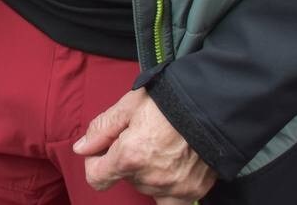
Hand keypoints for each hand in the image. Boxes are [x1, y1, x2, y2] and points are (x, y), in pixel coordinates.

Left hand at [75, 87, 216, 203]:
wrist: (215, 106)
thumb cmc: (170, 101)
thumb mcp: (129, 105)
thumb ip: (102, 130)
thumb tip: (81, 149)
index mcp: (130, 156)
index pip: (96, 178)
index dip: (95, 162)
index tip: (103, 150)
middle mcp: (150, 178)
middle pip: (124, 179)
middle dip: (125, 161)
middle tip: (141, 137)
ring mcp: (173, 188)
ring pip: (146, 188)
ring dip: (146, 173)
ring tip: (160, 147)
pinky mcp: (193, 192)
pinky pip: (171, 201)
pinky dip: (167, 188)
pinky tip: (171, 168)